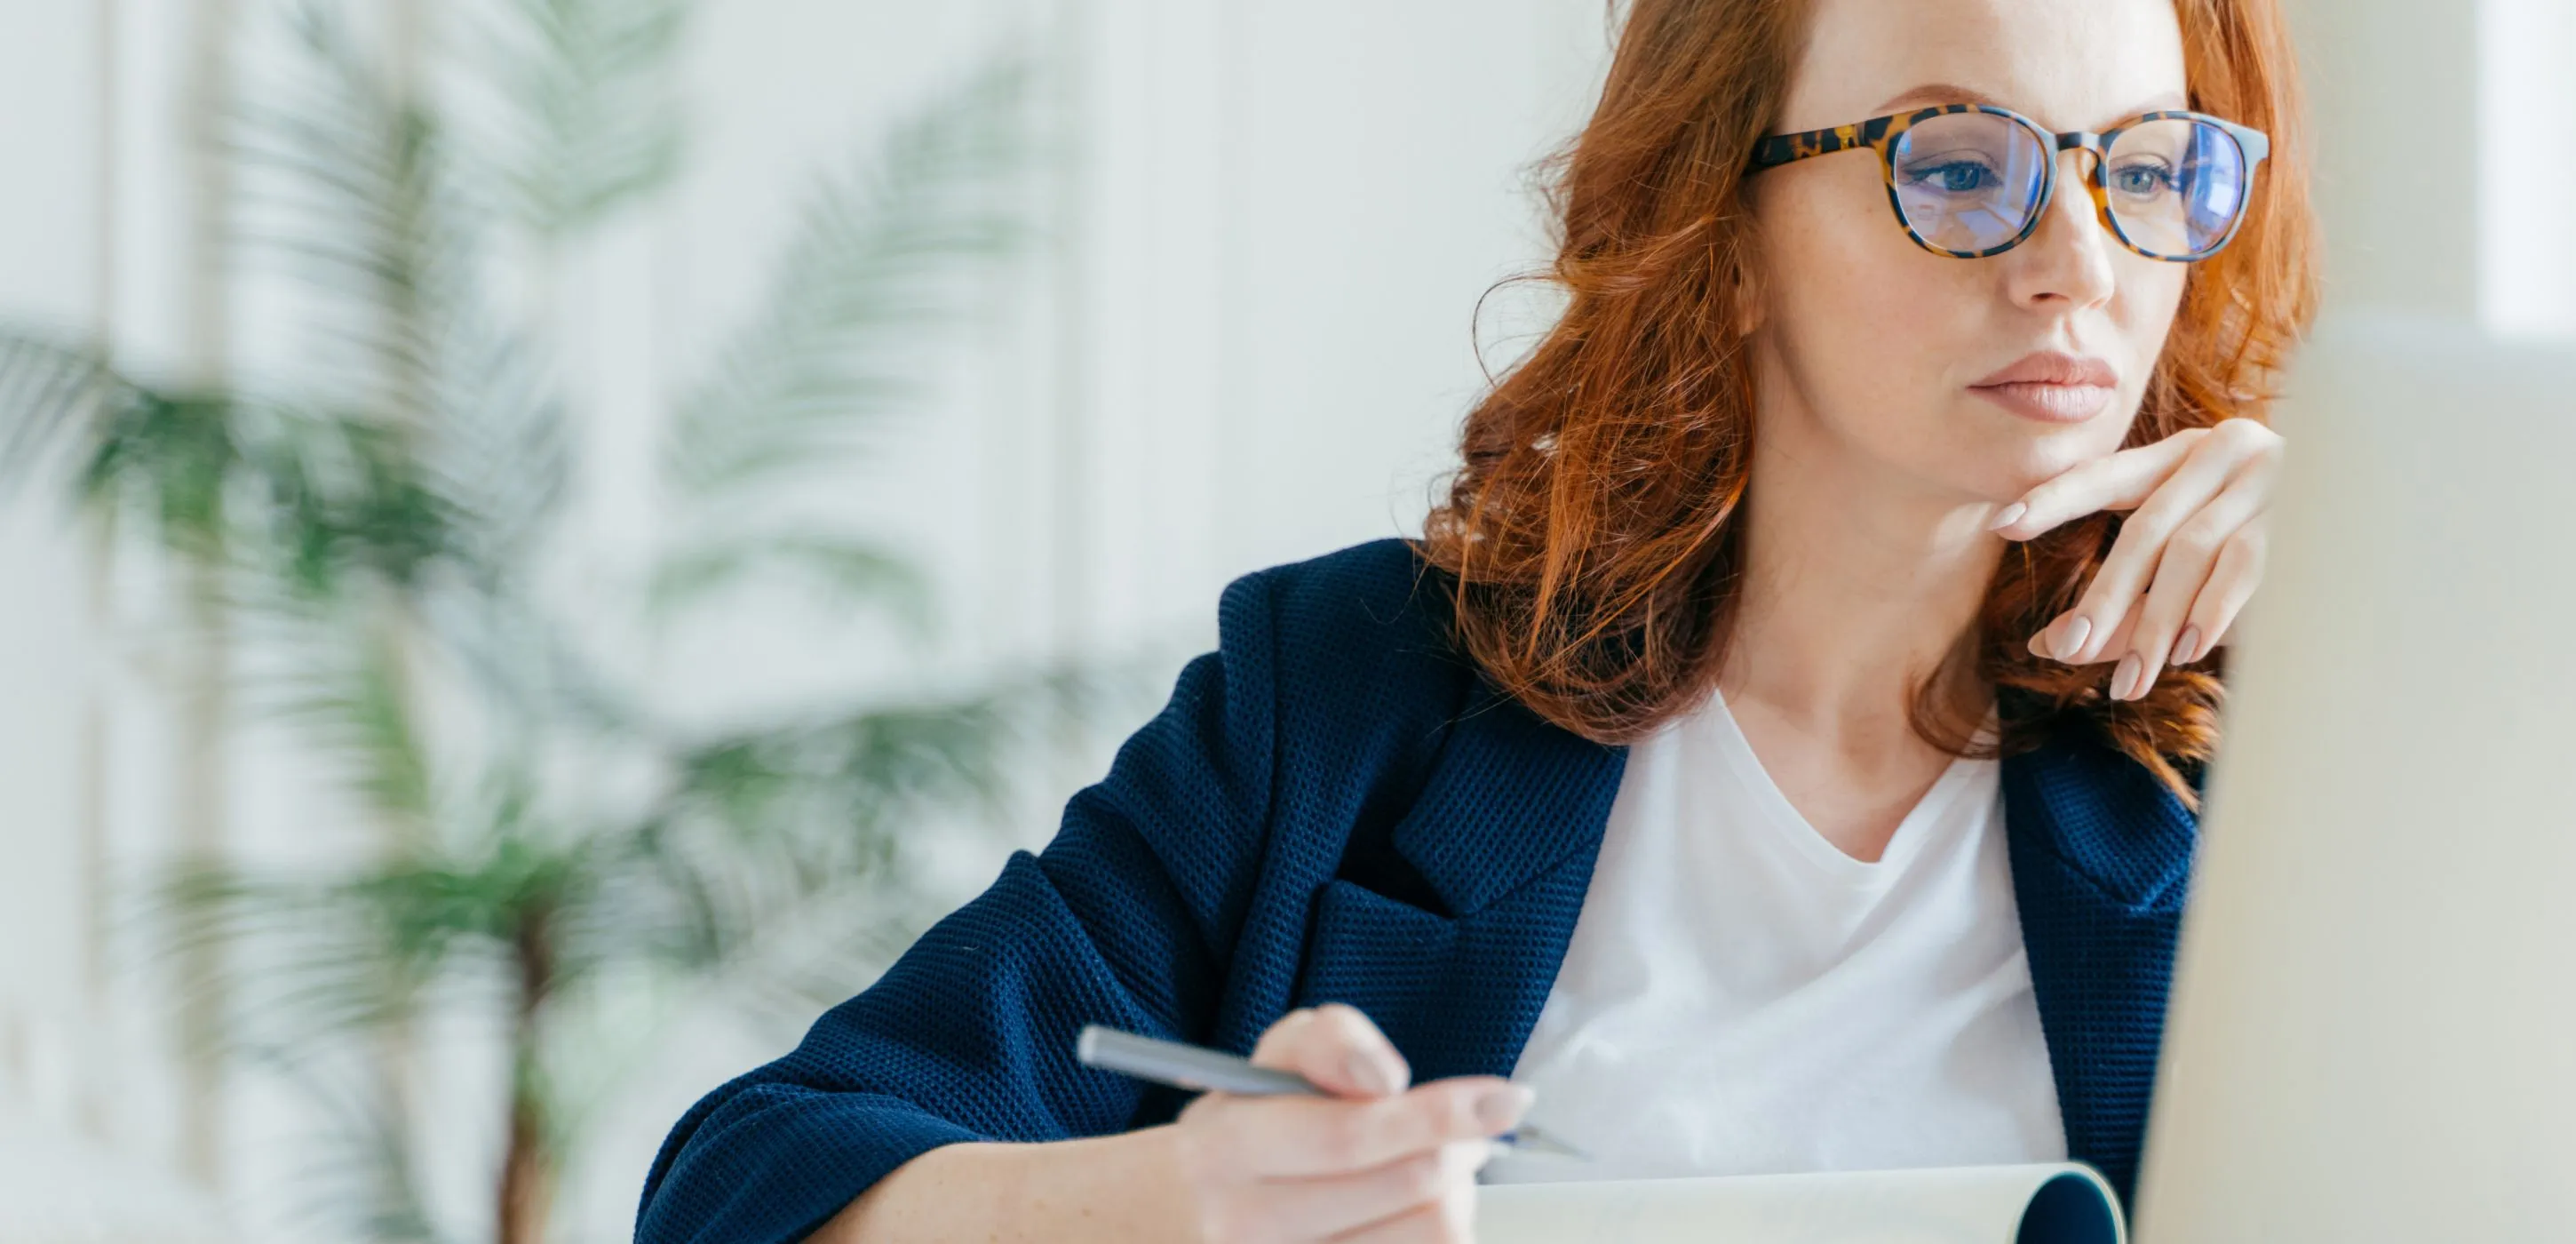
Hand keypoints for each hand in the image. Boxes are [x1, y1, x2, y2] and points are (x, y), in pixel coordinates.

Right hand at [1167, 1003, 1527, 1242]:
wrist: (1169, 1225)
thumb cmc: (1237, 1135)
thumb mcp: (1264, 1065)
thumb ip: (1328, 1044)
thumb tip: (1388, 1079)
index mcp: (1229, 1149)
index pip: (1354, 1134)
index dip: (1441, 1113)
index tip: (1506, 1099)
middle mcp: (1245, 1225)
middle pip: (1409, 1190)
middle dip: (1462, 1149)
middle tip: (1475, 1131)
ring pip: (1429, 1235)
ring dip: (1457, 1195)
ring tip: (1439, 1173)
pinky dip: (1434, 1234)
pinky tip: (1416, 1217)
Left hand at [1986, 417, 2281, 700]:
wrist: (2380, 507)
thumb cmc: (2267, 546)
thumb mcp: (2187, 564)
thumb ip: (2127, 598)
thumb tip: (2050, 647)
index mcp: (2181, 453)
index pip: (2106, 474)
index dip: (2053, 498)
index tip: (2000, 524)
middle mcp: (2221, 453)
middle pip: (2146, 529)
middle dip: (2106, 596)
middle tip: (2069, 650)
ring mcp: (2268, 480)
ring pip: (2191, 553)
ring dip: (2157, 621)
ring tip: (2131, 679)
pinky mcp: (2307, 516)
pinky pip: (2247, 564)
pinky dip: (2214, 609)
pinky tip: (2190, 650)